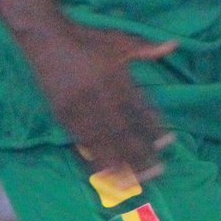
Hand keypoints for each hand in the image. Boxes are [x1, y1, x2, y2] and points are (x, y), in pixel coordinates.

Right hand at [31, 22, 178, 178]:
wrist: (46, 37)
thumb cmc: (86, 38)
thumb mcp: (119, 40)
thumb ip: (146, 48)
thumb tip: (174, 45)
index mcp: (114, 77)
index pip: (139, 109)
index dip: (154, 128)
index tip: (168, 143)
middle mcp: (98, 96)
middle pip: (122, 131)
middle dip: (140, 153)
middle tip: (157, 171)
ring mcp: (79, 108)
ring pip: (102, 141)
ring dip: (119, 163)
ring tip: (135, 182)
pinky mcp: (62, 116)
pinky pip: (81, 141)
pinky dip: (94, 158)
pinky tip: (105, 172)